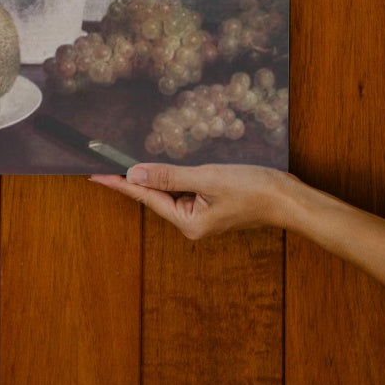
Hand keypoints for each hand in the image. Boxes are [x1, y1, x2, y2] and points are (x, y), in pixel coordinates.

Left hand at [90, 163, 292, 238]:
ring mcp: (203, 216)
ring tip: (131, 161)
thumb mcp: (207, 177)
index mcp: (189, 223)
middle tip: (107, 163)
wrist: (288, 198)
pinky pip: (184, 189)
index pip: (146, 198)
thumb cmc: (252, 189)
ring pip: (170, 191)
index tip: (96, 175)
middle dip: (134, 179)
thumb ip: (169, 176)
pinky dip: (173, 176)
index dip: (120, 184)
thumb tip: (134, 174)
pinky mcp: (212, 205)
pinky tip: (165, 166)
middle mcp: (192, 223)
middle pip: (156, 196)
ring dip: (155, 176)